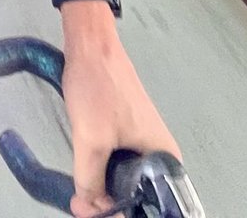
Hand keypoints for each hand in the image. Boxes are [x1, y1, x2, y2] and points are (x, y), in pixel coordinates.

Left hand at [61, 14, 179, 217]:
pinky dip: (99, 172)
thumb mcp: (91, 140)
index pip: (154, 203)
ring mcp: (141, 142)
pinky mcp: (126, 133)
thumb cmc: (99, 84)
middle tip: (84, 203)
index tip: (100, 213)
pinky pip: (115, 163)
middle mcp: (158, 151)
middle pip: (137, 194)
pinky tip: (85, 174)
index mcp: (164, 156)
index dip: (124, 213)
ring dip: (102, 189)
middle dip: (110, 204)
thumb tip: (89, 205)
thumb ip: (91, 180)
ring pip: (123, 179)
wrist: (89, 47)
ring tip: (82, 193)